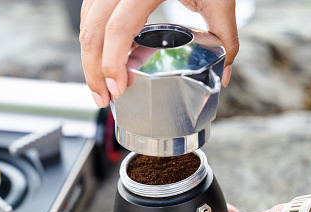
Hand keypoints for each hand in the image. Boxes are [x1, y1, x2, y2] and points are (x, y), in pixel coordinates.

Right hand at [79, 0, 239, 107]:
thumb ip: (224, 35)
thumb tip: (223, 74)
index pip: (118, 28)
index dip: (112, 63)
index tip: (118, 89)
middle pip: (92, 31)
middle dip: (93, 70)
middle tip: (104, 98)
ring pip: (86, 23)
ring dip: (90, 58)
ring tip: (103, 85)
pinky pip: (90, 14)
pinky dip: (94, 40)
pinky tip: (104, 59)